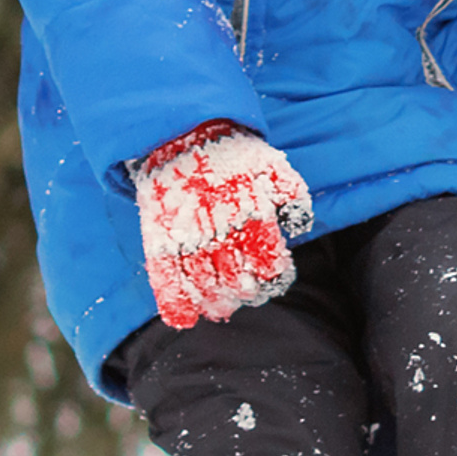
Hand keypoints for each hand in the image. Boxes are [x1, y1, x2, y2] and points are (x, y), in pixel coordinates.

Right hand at [132, 121, 314, 328]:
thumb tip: (297, 225)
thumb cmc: (232, 155)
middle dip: (247, 293)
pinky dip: (175, 304)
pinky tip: (184, 319)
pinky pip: (166, 280)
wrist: (181, 136)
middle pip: (239, 284)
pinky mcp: (159, 240)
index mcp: (251, 218)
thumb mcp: (271, 166)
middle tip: (248, 293)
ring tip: (221, 308)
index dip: (274, 279)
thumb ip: (291, 195)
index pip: (270, 266)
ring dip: (216, 304)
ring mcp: (187, 239)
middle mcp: (220, 233)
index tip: (273, 278)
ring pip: (205, 288)